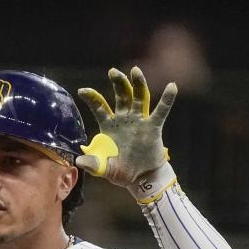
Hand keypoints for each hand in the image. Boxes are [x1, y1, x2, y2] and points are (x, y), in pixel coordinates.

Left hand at [76, 66, 176, 190]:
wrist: (141, 178)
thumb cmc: (120, 172)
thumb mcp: (103, 168)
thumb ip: (92, 163)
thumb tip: (77, 161)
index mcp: (109, 126)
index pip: (99, 108)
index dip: (92, 98)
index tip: (82, 91)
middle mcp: (124, 120)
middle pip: (121, 96)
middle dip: (117, 83)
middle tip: (113, 72)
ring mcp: (139, 121)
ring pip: (138, 98)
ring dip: (137, 84)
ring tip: (135, 70)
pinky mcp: (153, 127)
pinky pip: (161, 111)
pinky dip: (167, 99)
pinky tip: (171, 86)